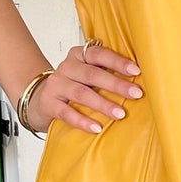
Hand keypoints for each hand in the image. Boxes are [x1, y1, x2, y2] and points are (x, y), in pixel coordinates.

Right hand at [23, 42, 142, 133]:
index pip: (98, 54)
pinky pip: (66, 113)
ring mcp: (56, 85)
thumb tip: (139, 80)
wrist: (41, 97)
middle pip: (92, 74)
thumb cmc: (74, 84)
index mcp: (78, 55)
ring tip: (120, 114)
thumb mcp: (87, 72)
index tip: (136, 71)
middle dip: (116, 85)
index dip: (117, 62)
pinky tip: (97, 128)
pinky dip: (83, 121)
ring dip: (103, 104)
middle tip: (136, 94)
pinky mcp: (49, 104)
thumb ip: (106, 71)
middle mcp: (66, 67)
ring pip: (81, 94)